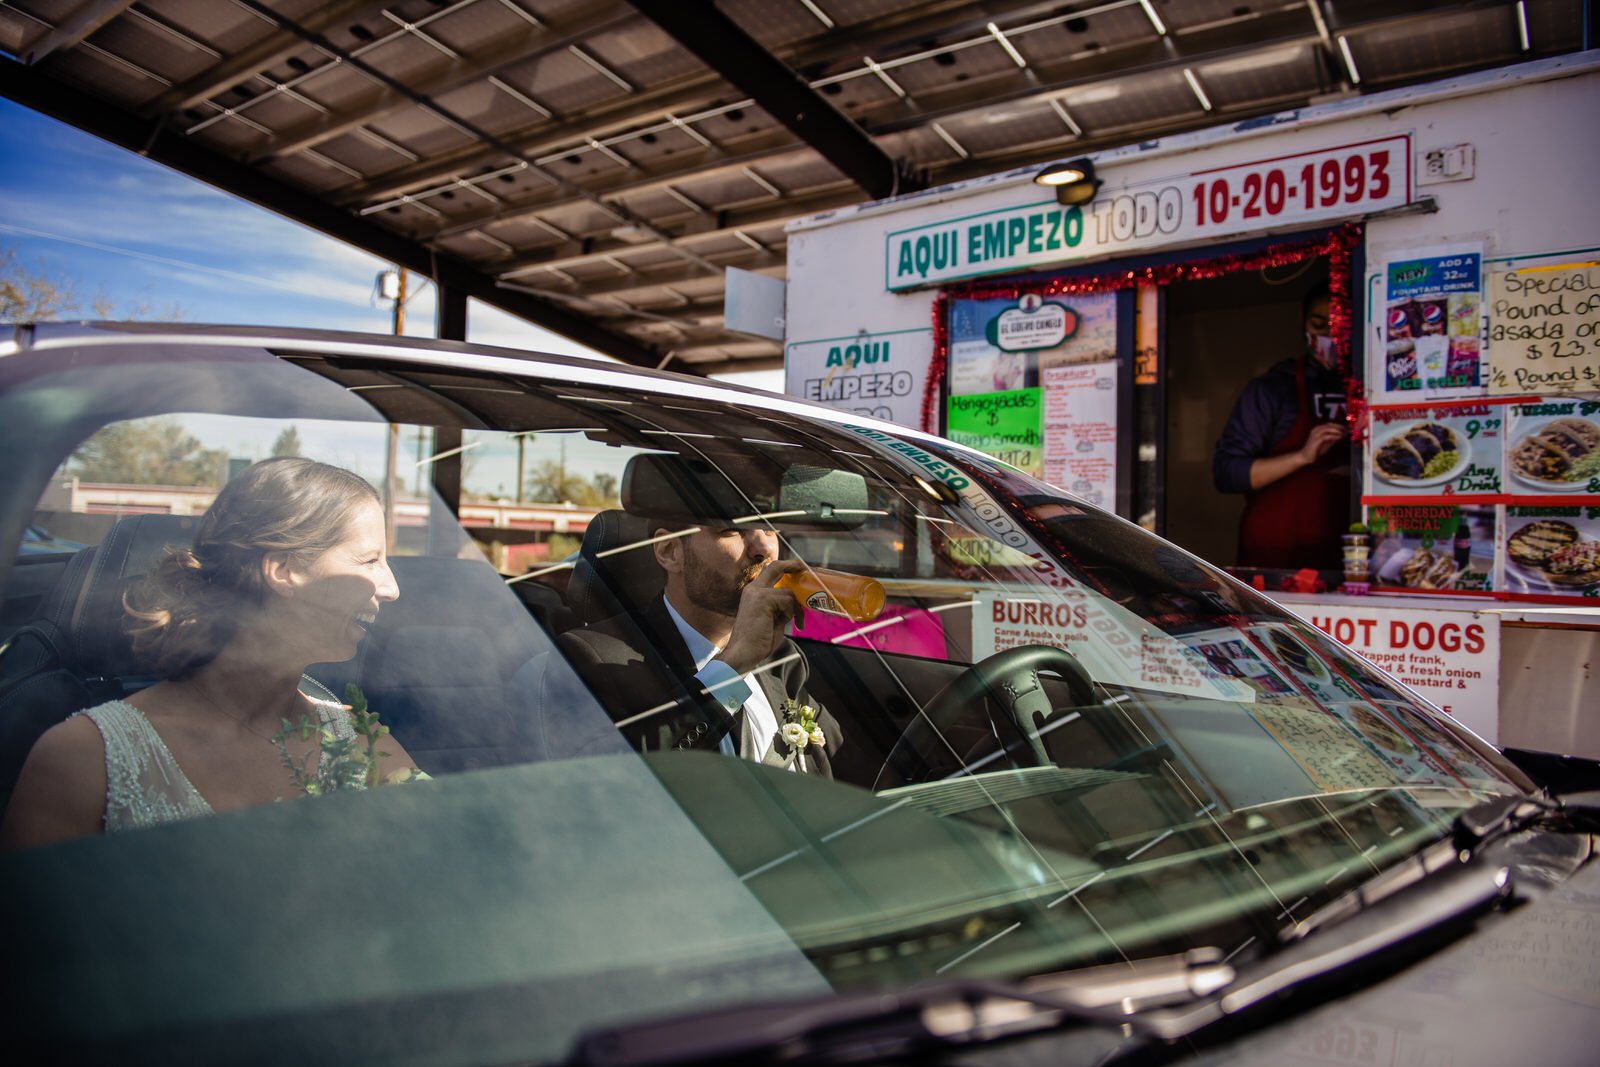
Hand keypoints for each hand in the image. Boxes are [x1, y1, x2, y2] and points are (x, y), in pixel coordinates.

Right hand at [715, 558, 807, 674]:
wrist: (743, 653)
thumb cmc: (757, 642)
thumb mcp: (773, 620)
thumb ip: (781, 608)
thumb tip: (796, 605)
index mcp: (754, 593)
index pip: (769, 572)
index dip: (785, 567)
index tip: (799, 567)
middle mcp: (754, 589)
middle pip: (776, 567)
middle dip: (793, 566)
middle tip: (806, 569)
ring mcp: (757, 592)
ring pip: (788, 592)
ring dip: (795, 608)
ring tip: (794, 623)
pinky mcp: (763, 599)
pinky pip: (787, 601)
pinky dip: (791, 613)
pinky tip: (785, 623)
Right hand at [1296, 421, 1346, 465]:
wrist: (1305, 457)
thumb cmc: (1315, 450)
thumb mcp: (1327, 443)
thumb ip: (1333, 438)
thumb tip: (1342, 434)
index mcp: (1318, 429)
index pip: (1330, 424)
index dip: (1340, 425)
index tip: (1347, 429)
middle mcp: (1316, 430)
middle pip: (1329, 425)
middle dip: (1340, 427)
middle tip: (1347, 430)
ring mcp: (1315, 435)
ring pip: (1327, 429)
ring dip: (1337, 430)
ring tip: (1344, 433)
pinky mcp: (1315, 441)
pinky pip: (1326, 436)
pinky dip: (1334, 436)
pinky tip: (1340, 437)